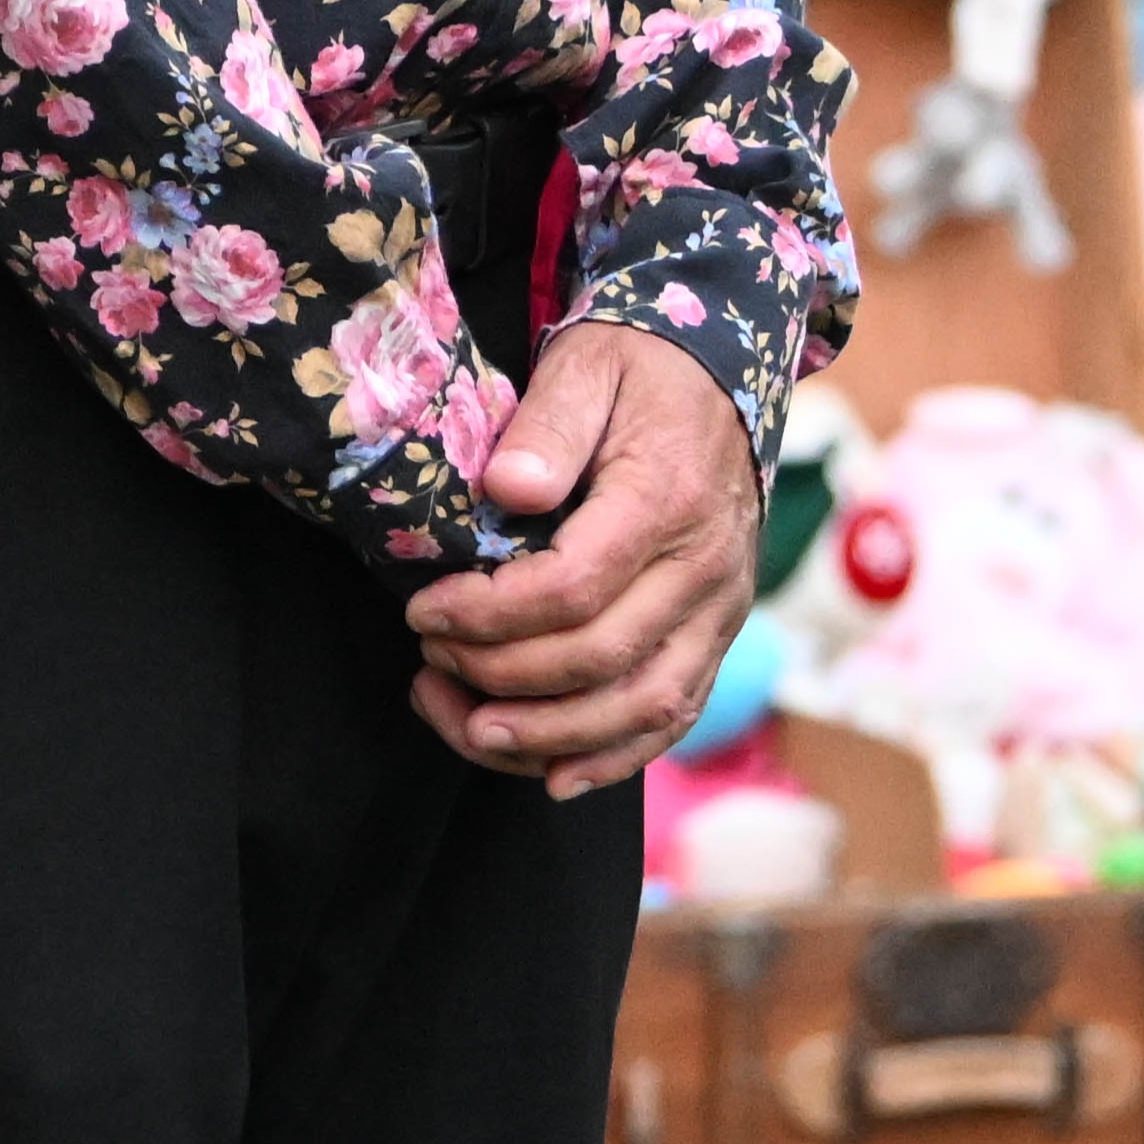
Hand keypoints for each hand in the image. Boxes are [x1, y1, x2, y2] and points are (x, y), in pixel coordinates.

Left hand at [402, 321, 759, 800]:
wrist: (720, 374)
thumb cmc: (639, 371)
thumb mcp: (586, 367)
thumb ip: (547, 426)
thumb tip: (505, 489)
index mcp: (666, 502)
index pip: (572, 588)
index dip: (488, 615)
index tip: (422, 612)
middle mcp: (706, 570)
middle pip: (601, 658)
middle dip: (502, 677)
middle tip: (430, 664)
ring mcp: (721, 613)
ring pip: (641, 707)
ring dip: (548, 735)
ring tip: (467, 728)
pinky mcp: (718, 636)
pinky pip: (674, 716)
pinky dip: (614, 757)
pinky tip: (551, 776)